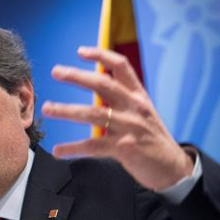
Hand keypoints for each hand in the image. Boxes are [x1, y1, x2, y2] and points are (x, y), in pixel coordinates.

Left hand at [42, 46, 193, 190]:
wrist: (173, 168)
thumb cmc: (152, 140)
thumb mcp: (142, 113)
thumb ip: (122, 100)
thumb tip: (97, 86)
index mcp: (138, 96)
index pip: (121, 66)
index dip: (101, 56)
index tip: (80, 51)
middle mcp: (134, 107)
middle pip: (102, 84)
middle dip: (76, 76)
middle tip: (56, 71)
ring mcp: (129, 127)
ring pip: (92, 114)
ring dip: (66, 110)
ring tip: (47, 108)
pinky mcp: (124, 148)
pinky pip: (92, 146)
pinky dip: (73, 148)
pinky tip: (58, 151)